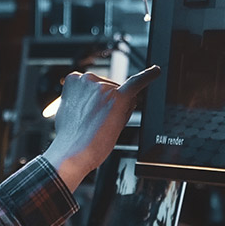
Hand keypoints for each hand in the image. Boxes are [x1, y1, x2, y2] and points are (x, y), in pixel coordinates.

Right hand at [42, 65, 160, 190]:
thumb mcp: (68, 110)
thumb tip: (98, 96)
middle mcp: (88, 79)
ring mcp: (103, 87)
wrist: (71, 153)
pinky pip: (136, 83)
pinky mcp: (118, 98)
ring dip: (117, 109)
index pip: (96, 86)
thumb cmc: (69, 137)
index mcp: (74, 80)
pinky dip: (148, 76)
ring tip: (102, 125)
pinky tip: (155, 72)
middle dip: (108, 104)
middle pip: (111, 89)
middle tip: (96, 123)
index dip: (97, 102)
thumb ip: (82, 99)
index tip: (93, 112)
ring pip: (121, 95)